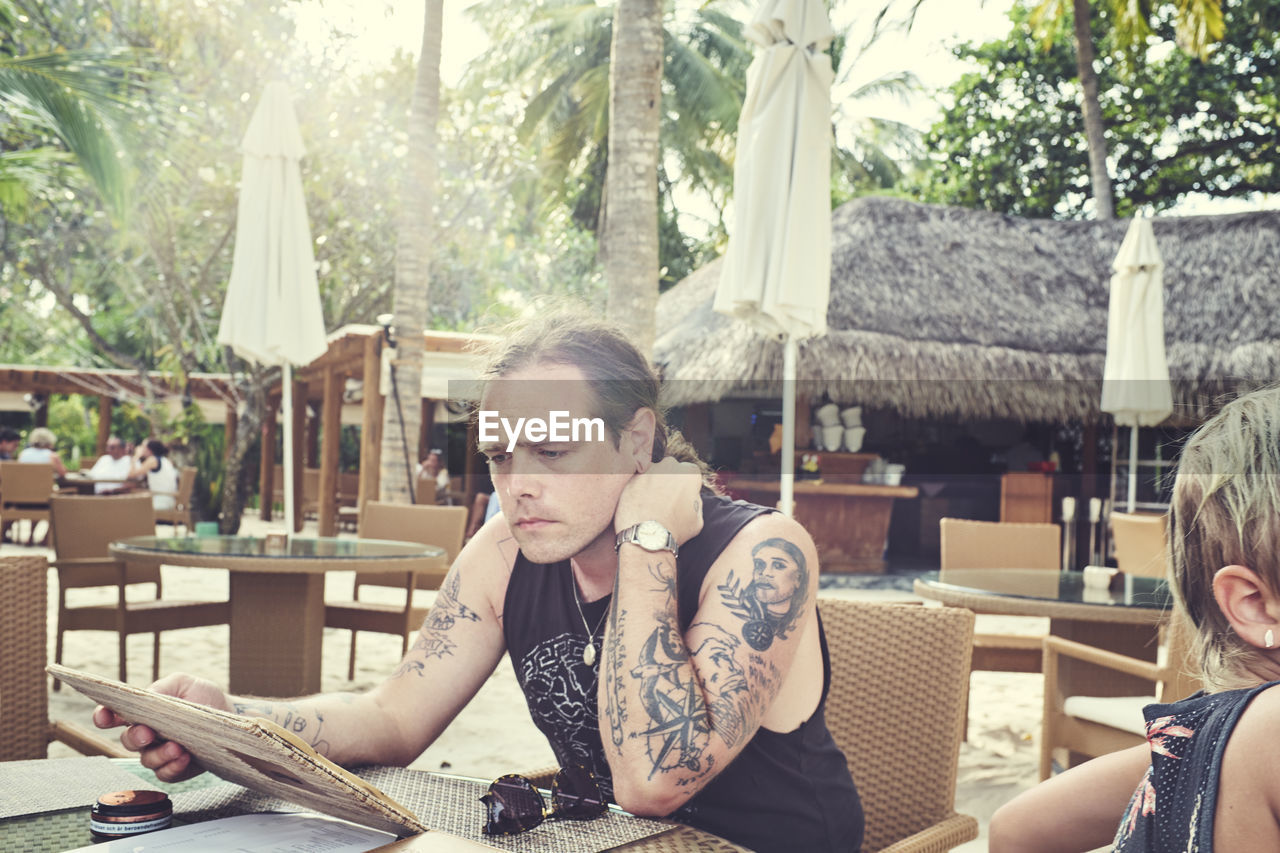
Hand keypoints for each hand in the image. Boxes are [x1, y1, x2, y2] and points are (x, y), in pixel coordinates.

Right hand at [92, 672, 230, 781]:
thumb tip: (147, 697)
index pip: (114, 715)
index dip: (104, 716)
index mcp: (143, 711)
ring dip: (159, 754)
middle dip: (135, 738)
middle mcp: (146, 734)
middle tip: (148, 734)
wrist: (230, 717)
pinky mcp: (174, 769)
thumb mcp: (184, 684)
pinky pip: (164, 773)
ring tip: (177, 747)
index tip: (103, 717)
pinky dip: (173, 767)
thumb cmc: (203, 698)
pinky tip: (184, 757)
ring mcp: (158, 753)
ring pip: (146, 760)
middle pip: (128, 741)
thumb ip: (163, 689)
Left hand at [615, 456, 703, 545]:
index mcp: (690, 473)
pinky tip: (639, 504)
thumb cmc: (675, 531)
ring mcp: (649, 469)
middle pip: (671, 469)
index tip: (680, 498)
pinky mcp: (632, 477)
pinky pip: (638, 480)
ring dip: (652, 484)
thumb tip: (691, 496)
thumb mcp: (698, 519)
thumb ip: (696, 501)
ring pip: (653, 473)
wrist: (647, 536)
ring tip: (650, 504)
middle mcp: (670, 465)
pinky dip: (638, 489)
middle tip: (664, 501)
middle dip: (668, 481)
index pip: (689, 473)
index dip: (685, 487)